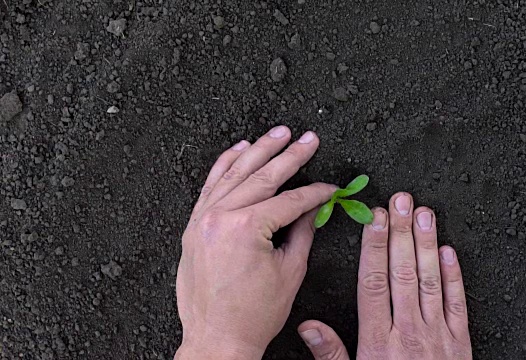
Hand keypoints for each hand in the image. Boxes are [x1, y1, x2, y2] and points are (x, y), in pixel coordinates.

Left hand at [175, 126, 334, 359]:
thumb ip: (302, 232)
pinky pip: (210, 185)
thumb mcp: (290, 271)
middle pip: (263, 176)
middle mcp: (221, 217)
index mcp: (247, 229)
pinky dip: (224, 164)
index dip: (316, 192)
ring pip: (235, 173)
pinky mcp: (194, 226)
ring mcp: (203, 219)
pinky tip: (239, 149)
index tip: (330, 188)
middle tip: (308, 139)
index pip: (290, 200)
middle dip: (290, 155)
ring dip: (258, 150)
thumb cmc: (251, 315)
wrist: (217, 339)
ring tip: (278, 133)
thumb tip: (313, 209)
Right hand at [297, 193, 471, 358]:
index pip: (373, 282)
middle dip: (400, 233)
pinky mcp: (460, 342)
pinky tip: (449, 251)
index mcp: (378, 340)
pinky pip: (457, 303)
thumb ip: (330, 354)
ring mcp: (437, 335)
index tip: (374, 219)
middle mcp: (408, 331)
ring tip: (424, 214)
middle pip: (402, 272)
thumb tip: (309, 326)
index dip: (373, 246)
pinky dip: (455, 275)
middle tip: (400, 201)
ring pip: (431, 280)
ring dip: (427, 244)